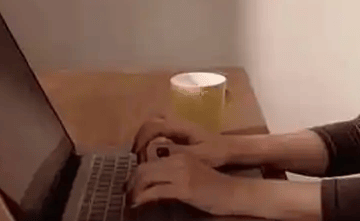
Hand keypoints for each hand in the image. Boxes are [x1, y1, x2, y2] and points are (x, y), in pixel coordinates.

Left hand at [125, 151, 239, 215]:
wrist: (232, 192)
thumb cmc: (213, 186)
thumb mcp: (191, 174)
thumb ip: (174, 173)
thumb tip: (153, 181)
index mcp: (180, 154)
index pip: (149, 160)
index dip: (135, 173)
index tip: (130, 185)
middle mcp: (179, 159)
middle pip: (143, 168)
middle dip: (131, 183)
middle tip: (127, 195)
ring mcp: (181, 173)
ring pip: (145, 177)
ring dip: (134, 191)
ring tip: (131, 201)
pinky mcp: (184, 188)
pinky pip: (155, 191)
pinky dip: (142, 199)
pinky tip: (139, 204)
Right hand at [131, 113, 230, 166]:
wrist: (229, 148)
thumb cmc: (216, 152)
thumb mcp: (199, 155)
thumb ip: (178, 152)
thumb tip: (158, 150)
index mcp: (180, 126)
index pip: (153, 126)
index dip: (142, 139)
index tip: (138, 155)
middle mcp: (178, 121)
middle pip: (151, 121)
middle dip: (140, 136)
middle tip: (136, 154)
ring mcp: (179, 125)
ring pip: (155, 123)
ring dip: (145, 135)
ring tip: (142, 153)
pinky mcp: (180, 131)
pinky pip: (160, 128)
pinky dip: (151, 137)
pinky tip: (153, 152)